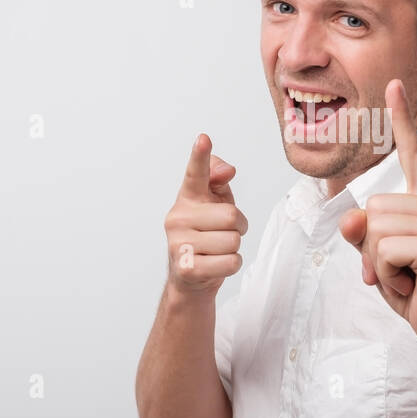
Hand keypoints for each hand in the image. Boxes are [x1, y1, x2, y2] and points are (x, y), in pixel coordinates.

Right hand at [164, 134, 248, 293]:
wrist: (192, 278)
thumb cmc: (208, 234)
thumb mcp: (215, 201)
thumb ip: (220, 178)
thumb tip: (227, 170)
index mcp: (188, 197)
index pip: (196, 172)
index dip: (200, 156)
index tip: (203, 139)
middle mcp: (178, 217)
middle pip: (231, 216)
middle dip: (238, 227)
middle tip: (223, 233)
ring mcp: (179, 243)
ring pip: (233, 240)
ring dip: (234, 248)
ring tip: (217, 250)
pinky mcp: (187, 268)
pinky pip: (230, 262)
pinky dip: (232, 264)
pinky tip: (216, 264)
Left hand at [339, 80, 416, 354]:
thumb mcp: (381, 257)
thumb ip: (364, 234)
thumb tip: (352, 218)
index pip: (413, 152)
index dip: (401, 118)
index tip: (393, 85)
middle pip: (372, 207)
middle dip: (372, 247)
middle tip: (402, 269)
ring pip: (374, 230)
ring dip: (379, 264)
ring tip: (408, 277)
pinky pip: (384, 251)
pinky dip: (387, 275)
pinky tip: (413, 286)